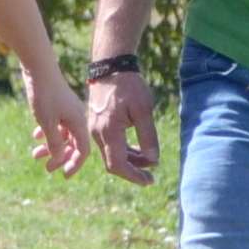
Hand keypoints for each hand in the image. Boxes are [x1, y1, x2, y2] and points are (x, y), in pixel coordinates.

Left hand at [25, 64, 89, 177]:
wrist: (39, 67)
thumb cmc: (44, 95)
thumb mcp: (47, 122)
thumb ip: (54, 142)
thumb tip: (58, 159)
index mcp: (78, 123)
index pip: (82, 150)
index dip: (74, 164)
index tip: (63, 175)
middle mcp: (75, 118)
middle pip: (71, 144)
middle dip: (59, 157)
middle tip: (46, 168)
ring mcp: (66, 111)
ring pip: (61, 134)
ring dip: (50, 145)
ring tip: (35, 155)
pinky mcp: (57, 104)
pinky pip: (55, 123)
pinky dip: (46, 131)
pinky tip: (36, 136)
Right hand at [89, 68, 158, 185]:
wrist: (110, 67)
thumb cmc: (128, 86)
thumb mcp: (143, 111)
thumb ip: (148, 137)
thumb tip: (153, 160)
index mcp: (108, 132)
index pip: (117, 164)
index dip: (133, 176)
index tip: (149, 180)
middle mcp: (97, 134)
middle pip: (113, 162)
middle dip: (133, 171)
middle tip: (151, 175)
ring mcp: (95, 129)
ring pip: (111, 154)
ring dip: (129, 161)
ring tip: (149, 162)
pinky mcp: (97, 124)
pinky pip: (109, 144)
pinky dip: (123, 150)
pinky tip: (138, 149)